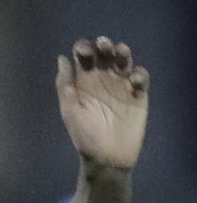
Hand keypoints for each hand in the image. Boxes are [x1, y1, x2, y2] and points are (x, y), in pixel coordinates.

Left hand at [56, 38, 148, 171]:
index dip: (84, 49)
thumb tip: (61, 58)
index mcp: (83, 80)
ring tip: (120, 52)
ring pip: (124, 63)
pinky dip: (139, 75)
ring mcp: (121, 86)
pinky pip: (141, 80)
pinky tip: (134, 79)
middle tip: (104, 45)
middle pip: (105, 55)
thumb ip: (65, 85)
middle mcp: (103, 79)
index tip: (84, 52)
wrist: (107, 157)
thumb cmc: (84, 134)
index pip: (84, 57)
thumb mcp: (70, 110)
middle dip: (104, 47)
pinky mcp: (139, 96)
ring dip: (123, 54)